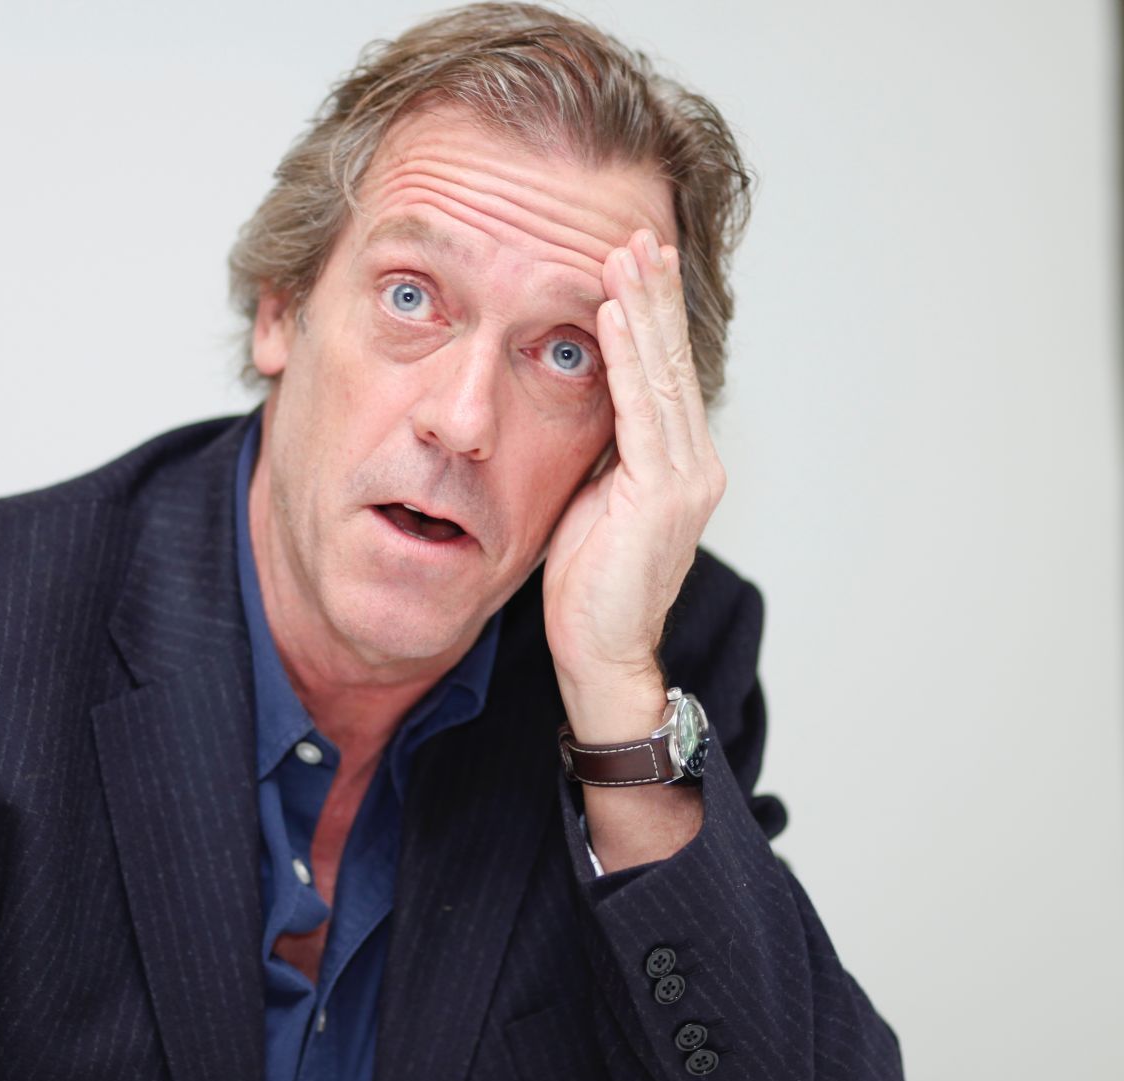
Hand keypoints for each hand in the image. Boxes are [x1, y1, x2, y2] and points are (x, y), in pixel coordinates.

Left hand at [542, 228, 725, 723]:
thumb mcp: (589, 502)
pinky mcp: (663, 494)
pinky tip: (612, 314)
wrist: (600, 654)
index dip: (651, 315)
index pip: (663, 374)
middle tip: (637, 232)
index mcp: (677, 464)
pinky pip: (641, 410)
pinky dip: (626, 357)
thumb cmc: (587, 588)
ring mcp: (684, 478)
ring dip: (641, 308)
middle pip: (671, 361)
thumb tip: (581, 404)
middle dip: (653, 293)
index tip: (634, 260)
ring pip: (660, 374)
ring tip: (626, 252)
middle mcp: (692, 464)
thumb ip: (599, 453)